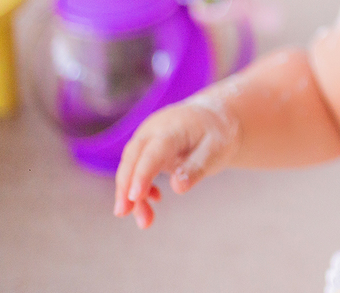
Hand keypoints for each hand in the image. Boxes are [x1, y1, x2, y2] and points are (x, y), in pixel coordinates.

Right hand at [113, 90, 240, 228]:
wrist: (214, 117)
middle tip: (123, 213)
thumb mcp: (216, 150)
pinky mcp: (146, 149)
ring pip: (131, 166)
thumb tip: (178, 188)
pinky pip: (136, 170)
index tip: (135, 197)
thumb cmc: (216, 134)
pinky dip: (141, 188)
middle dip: (125, 186)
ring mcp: (147, 139)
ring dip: (133, 194)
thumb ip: (197, 167)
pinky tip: (154, 200)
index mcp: (173, 127)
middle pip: (132, 158)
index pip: (153, 152)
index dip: (142, 174)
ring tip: (145, 222)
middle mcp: (154, 130)